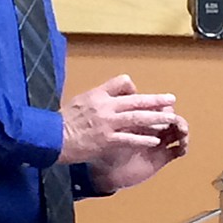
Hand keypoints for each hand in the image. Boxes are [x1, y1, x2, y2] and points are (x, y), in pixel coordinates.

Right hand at [58, 74, 178, 164]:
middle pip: (136, 100)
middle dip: (155, 100)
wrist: (51, 137)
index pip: (122, 83)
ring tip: (170, 119)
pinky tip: (155, 140)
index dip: (133, 89)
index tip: (139, 95)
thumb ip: (97, 97)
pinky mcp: (106, 140)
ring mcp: (107, 124)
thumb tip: (109, 96)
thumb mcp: (81, 100)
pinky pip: (129, 139)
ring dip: (155, 118)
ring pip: (137, 118)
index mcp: (99, 95)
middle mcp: (105, 106)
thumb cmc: (64, 120)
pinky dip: (142, 139)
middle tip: (171, 99)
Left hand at [89, 112, 188, 193]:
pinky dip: (182, 147)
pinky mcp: (161, 156)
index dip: (159, 104)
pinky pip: (177, 150)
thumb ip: (114, 115)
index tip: (160, 105)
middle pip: (167, 115)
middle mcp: (149, 128)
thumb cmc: (102, 148)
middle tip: (173, 119)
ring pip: (176, 130)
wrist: (103, 172)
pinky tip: (182, 147)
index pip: (153, 105)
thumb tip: (121, 99)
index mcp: (136, 118)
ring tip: (181, 132)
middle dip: (172, 115)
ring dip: (181, 129)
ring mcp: (156, 141)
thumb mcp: (106, 129)